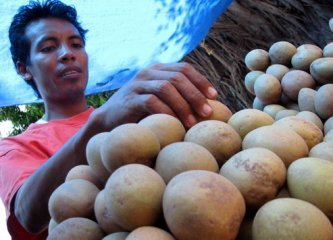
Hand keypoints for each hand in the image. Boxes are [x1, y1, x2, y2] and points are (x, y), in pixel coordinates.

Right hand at [96, 62, 217, 129]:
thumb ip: (177, 96)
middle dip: (195, 95)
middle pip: (178, 77)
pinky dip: (167, 112)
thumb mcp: (160, 99)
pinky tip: (175, 124)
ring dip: (183, 105)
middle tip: (207, 112)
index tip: (214, 96)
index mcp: (158, 70)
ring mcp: (138, 84)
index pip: (184, 68)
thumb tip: (208, 105)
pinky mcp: (130, 99)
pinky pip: (152, 102)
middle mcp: (148, 72)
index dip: (201, 81)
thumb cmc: (141, 113)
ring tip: (193, 122)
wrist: (109, 121)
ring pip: (167, 87)